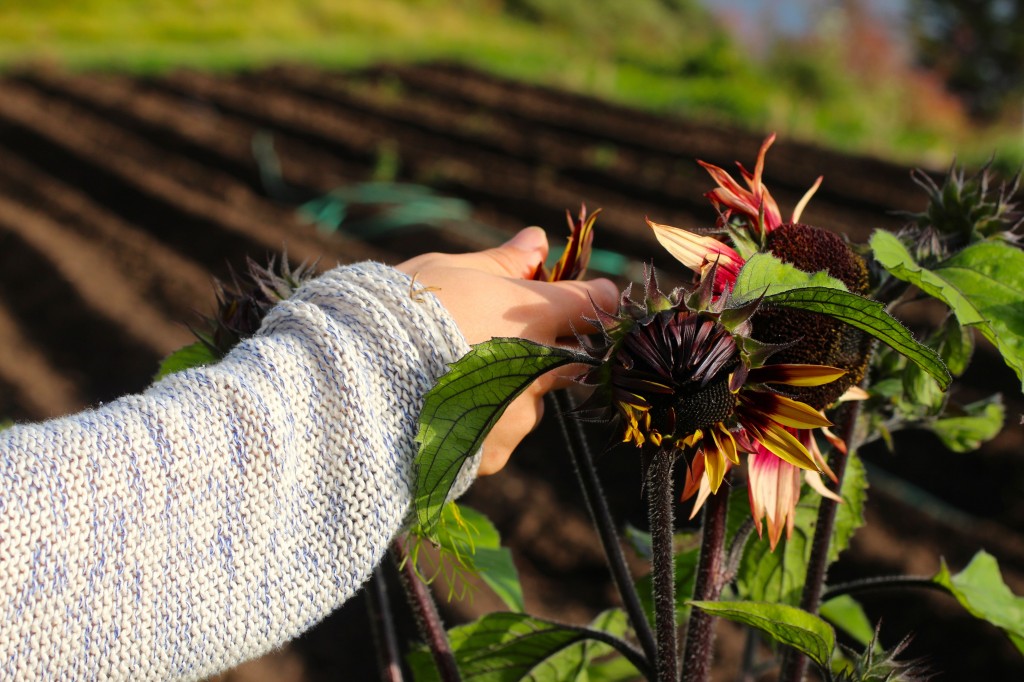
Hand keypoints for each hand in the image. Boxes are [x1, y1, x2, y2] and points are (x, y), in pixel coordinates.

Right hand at [397, 227, 618, 474]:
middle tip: (494, 341)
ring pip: (529, 400)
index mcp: (535, 315)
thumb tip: (538, 241)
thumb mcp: (447, 271)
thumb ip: (501, 262)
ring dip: (507, 392)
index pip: (594, 302)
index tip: (582, 296)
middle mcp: (540, 369)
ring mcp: (519, 416)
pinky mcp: (495, 453)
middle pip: (570, 358)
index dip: (592, 297)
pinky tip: (439, 412)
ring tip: (447, 382)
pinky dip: (480, 425)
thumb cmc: (399, 314)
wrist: (355, 386)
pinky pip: (498, 435)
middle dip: (546, 350)